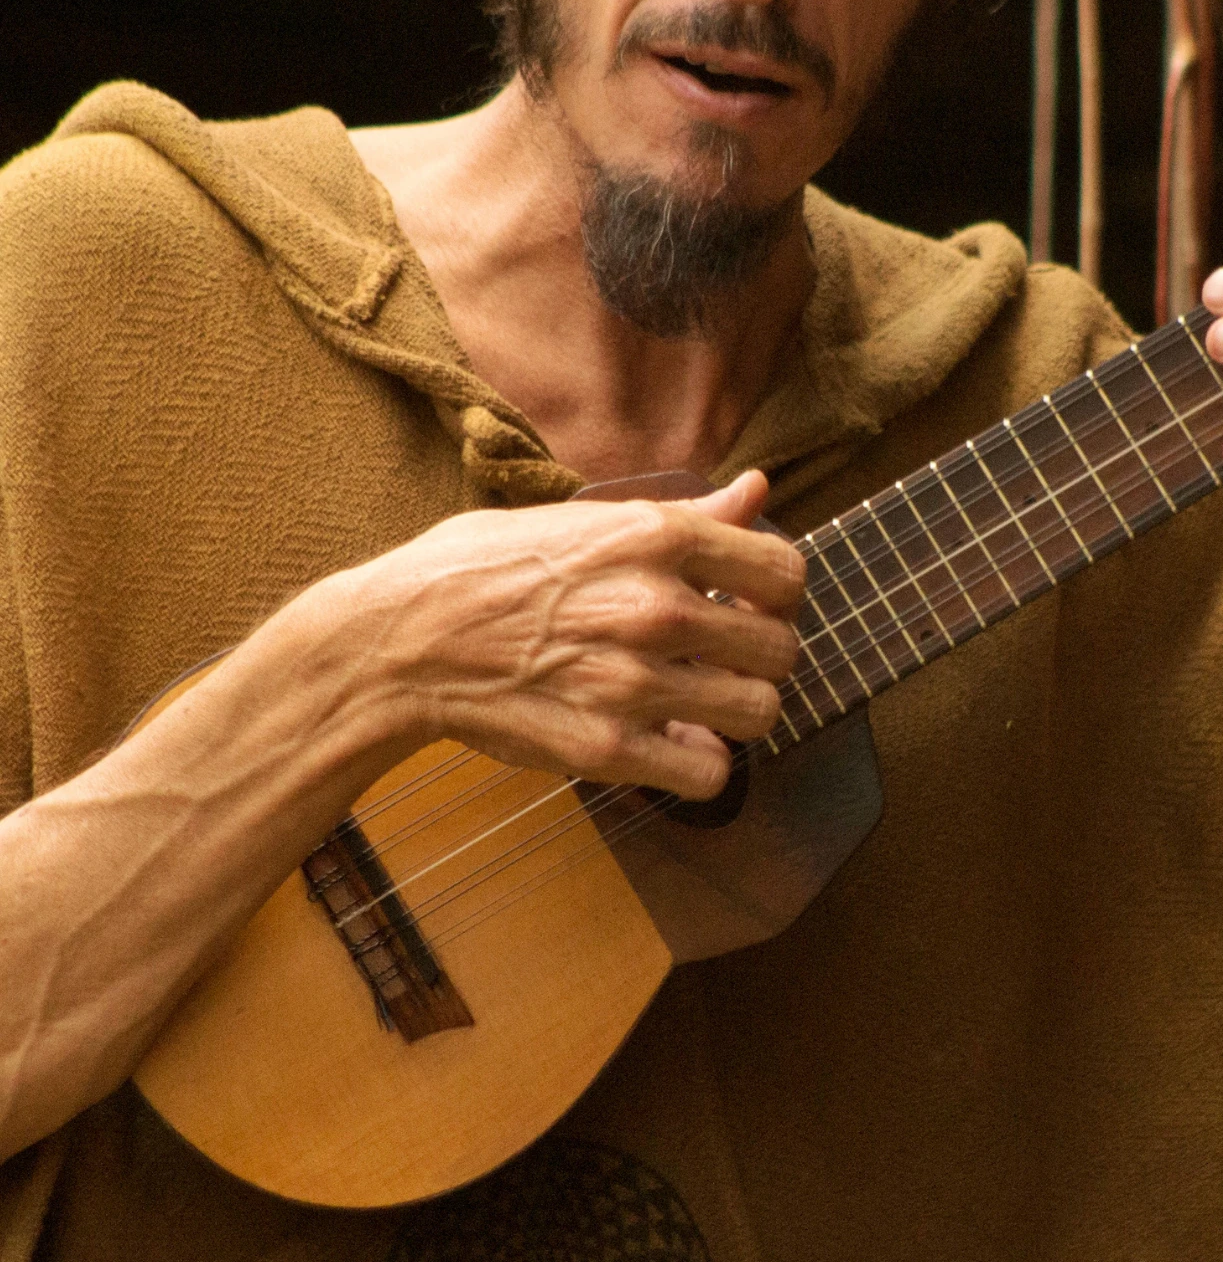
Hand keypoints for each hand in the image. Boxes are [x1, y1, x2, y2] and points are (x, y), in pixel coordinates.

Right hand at [336, 469, 803, 799]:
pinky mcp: (607, 747)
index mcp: (652, 536)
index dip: (777, 593)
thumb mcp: (580, 518)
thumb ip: (680, 512)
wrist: (399, 642)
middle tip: (728, 660)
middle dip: (762, 657)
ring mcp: (633, 681)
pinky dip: (700, 765)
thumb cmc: (479, 570)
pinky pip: (710, 773)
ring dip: (738, 712)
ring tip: (705, 702)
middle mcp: (654, 606)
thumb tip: (755, 488)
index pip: (785, 571)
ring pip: (758, 712)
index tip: (750, 603)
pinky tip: (673, 743)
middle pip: (781, 648)